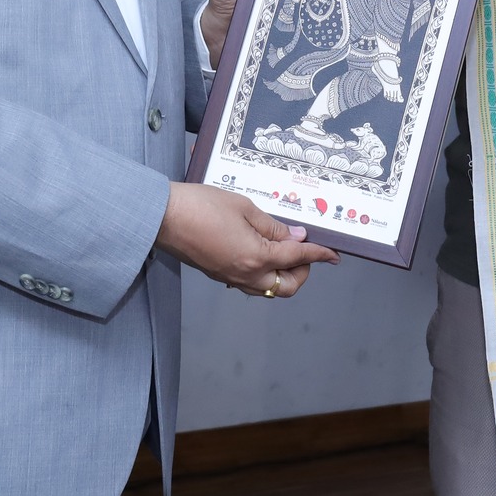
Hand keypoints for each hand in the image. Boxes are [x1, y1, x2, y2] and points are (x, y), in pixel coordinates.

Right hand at [157, 181, 338, 295]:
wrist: (162, 217)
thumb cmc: (199, 206)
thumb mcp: (243, 207)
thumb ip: (272, 225)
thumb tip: (295, 237)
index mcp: (255, 257)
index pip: (297, 259)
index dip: (319, 255)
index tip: (333, 254)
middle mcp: (245, 274)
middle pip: (286, 287)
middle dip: (302, 273)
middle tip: (304, 250)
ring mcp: (230, 278)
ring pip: (268, 289)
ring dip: (282, 275)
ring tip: (283, 250)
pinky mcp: (218, 274)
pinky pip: (250, 283)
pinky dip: (263, 273)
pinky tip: (259, 253)